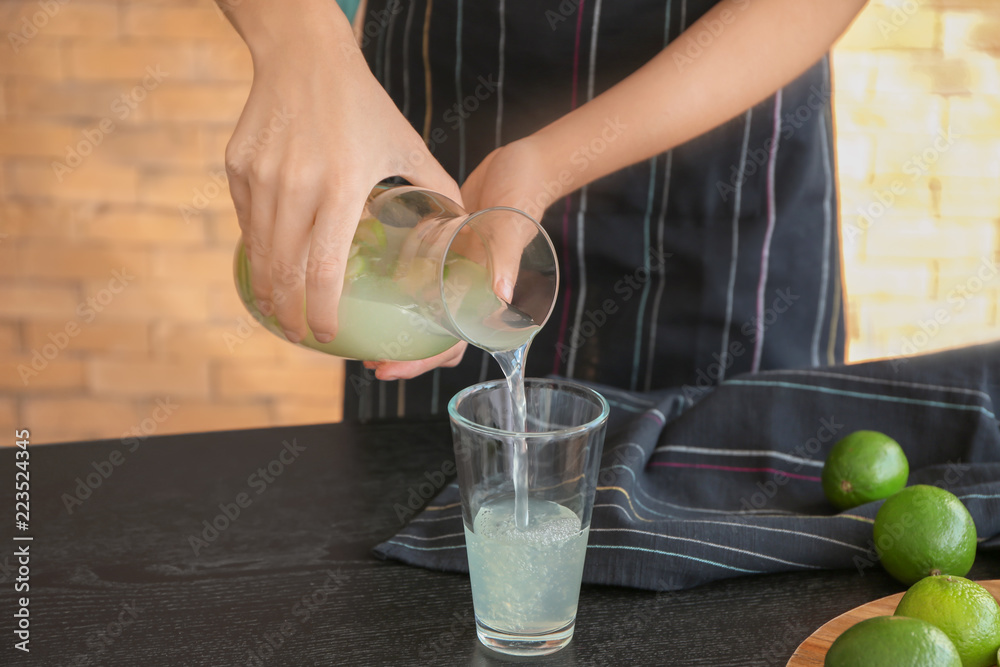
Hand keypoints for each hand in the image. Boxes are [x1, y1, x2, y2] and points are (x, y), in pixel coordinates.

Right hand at [224, 9, 460, 344]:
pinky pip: (245, 221)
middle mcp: (295, 186)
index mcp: (341, 186)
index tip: (325, 335)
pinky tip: (269, 261)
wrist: (304, 58)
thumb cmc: (363, 105)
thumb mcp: (405, 145)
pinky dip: (257, 247)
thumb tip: (464, 225)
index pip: (322, 269)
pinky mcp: (238, 167)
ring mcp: (261, 177)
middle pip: (283, 271)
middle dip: (288, 313)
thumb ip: (436, 187)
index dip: (321, 311)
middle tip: (299, 334)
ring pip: (258, 251)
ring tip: (278, 309)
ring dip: (267, 288)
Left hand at [370, 139, 553, 380]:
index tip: (388, 369)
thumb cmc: (524, 194)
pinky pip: (416, 279)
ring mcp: (451, 274)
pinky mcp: (440, 253)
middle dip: (400, 354)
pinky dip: (396, 289)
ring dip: (395, 325)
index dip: (421, 363)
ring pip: (420, 312)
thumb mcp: (512, 225)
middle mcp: (465, 292)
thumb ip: (506, 258)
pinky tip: (370, 285)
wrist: (523, 164)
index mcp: (484, 299)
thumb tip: (501, 295)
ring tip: (364, 332)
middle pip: (431, 338)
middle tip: (367, 359)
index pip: (452, 345)